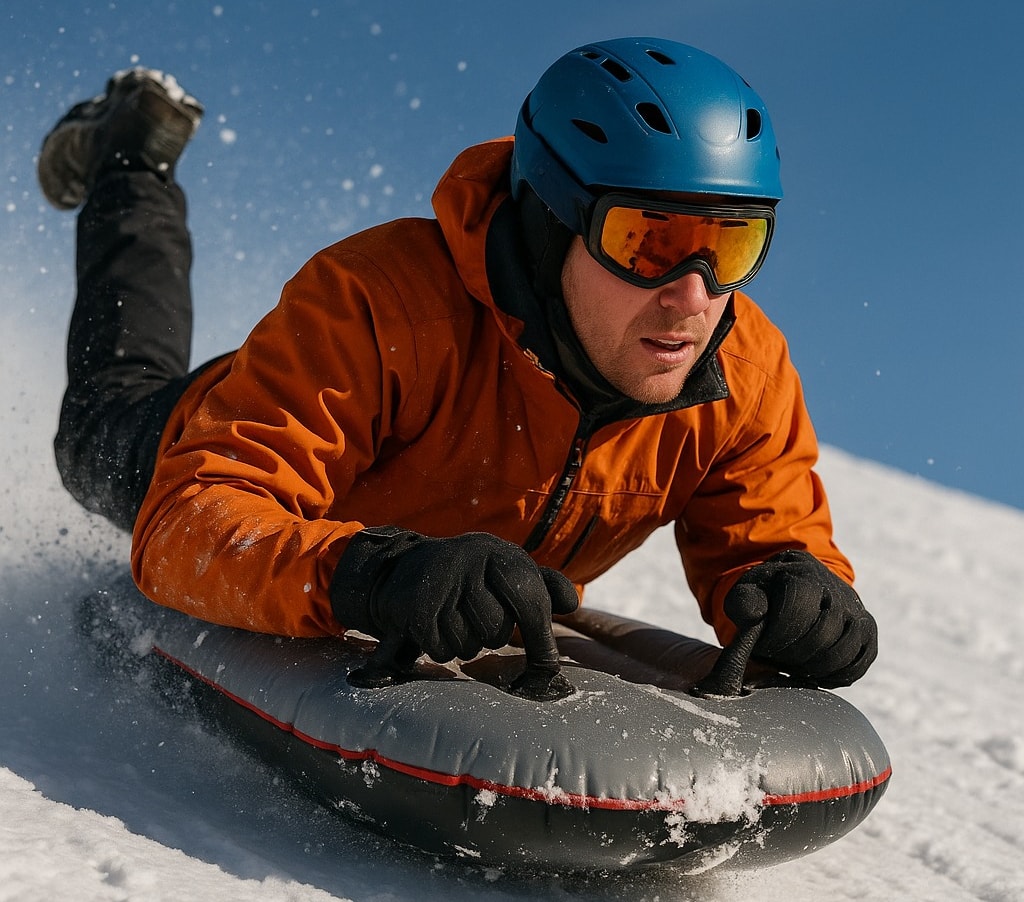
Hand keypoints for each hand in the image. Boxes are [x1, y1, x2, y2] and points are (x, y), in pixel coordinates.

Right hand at [330, 527, 578, 689]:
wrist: (405, 566)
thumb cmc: (473, 577)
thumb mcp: (509, 571)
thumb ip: (545, 586)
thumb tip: (570, 604)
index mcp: (501, 553)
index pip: (531, 599)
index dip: (541, 639)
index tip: (546, 670)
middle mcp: (472, 558)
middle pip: (496, 629)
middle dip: (491, 635)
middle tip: (478, 618)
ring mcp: (441, 579)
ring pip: (468, 643)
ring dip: (465, 643)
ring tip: (457, 620)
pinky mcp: (415, 603)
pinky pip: (440, 648)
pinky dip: (441, 648)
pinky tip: (438, 628)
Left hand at [723, 550, 876, 686]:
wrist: (802, 586)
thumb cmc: (769, 593)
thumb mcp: (748, 590)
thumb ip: (744, 601)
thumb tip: (755, 616)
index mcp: (804, 575)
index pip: (796, 610)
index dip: (775, 635)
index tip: (761, 644)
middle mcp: (838, 592)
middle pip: (821, 636)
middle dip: (791, 654)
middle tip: (775, 657)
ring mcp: (857, 613)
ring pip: (842, 654)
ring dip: (811, 668)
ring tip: (791, 664)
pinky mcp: (868, 635)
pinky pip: (857, 666)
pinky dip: (832, 677)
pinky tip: (811, 672)